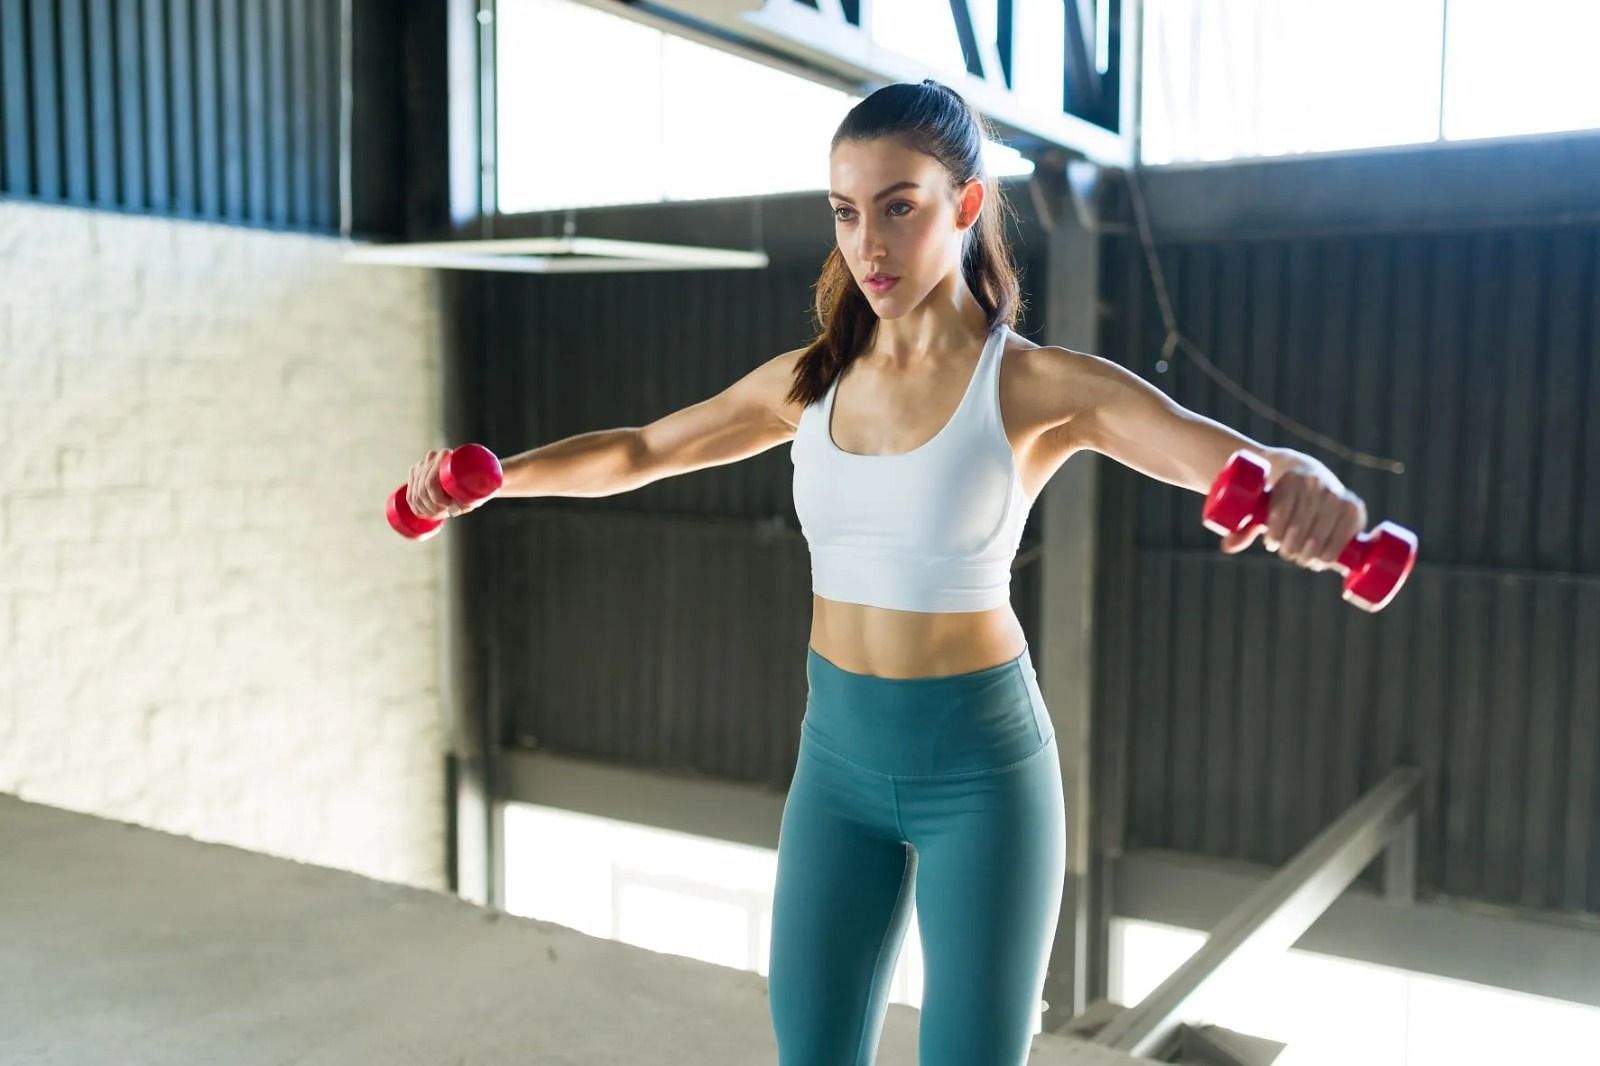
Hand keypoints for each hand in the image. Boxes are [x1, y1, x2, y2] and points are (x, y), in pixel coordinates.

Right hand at [406, 449, 491, 520]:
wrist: (476, 473)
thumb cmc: (480, 482)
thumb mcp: (477, 492)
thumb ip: (468, 501)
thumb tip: (453, 510)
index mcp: (444, 456)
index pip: (430, 483)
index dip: (437, 501)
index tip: (449, 509)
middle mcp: (431, 458)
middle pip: (422, 490)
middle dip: (431, 508)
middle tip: (445, 514)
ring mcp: (421, 465)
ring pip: (415, 494)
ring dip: (424, 509)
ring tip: (438, 515)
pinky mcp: (417, 474)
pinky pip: (410, 494)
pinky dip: (415, 506)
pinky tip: (422, 513)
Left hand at [1220, 454, 1366, 570]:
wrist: (1306, 473)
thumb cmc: (1278, 494)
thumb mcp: (1260, 505)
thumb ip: (1242, 527)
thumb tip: (1227, 548)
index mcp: (1291, 478)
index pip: (1281, 510)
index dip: (1275, 532)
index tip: (1270, 543)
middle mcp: (1317, 483)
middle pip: (1301, 526)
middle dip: (1292, 547)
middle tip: (1288, 553)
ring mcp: (1338, 494)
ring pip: (1323, 533)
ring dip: (1312, 553)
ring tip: (1304, 559)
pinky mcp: (1355, 507)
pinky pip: (1348, 533)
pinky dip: (1335, 550)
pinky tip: (1326, 561)